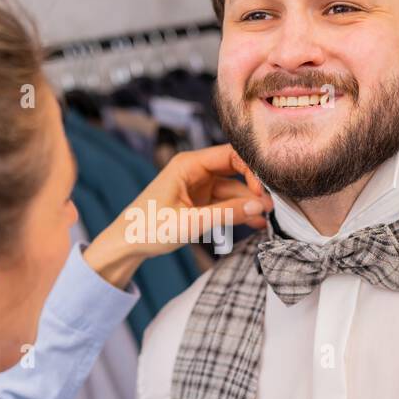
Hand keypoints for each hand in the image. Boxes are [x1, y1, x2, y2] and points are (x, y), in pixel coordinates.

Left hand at [83, 144, 274, 287]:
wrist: (126, 245)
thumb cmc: (148, 228)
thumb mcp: (191, 222)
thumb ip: (227, 213)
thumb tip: (259, 206)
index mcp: (188, 164)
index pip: (231, 154)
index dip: (251, 169)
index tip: (263, 191)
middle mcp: (195, 171)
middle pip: (236, 170)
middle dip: (254, 187)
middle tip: (272, 207)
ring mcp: (198, 186)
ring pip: (233, 189)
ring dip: (248, 204)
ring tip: (267, 220)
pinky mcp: (199, 202)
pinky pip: (225, 203)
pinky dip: (238, 212)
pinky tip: (255, 224)